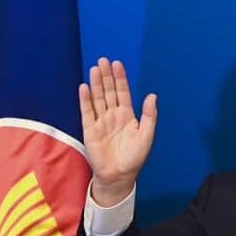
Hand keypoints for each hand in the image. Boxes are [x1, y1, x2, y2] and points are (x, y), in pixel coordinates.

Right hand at [78, 57, 156, 206]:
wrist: (119, 175)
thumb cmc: (134, 157)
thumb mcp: (146, 135)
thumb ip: (149, 116)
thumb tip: (152, 95)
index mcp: (127, 115)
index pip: (122, 92)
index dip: (120, 78)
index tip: (117, 64)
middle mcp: (113, 115)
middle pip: (109, 91)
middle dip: (106, 76)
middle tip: (103, 61)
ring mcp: (100, 121)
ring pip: (97, 98)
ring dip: (96, 84)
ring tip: (94, 68)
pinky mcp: (89, 129)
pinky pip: (87, 111)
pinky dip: (85, 100)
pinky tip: (84, 87)